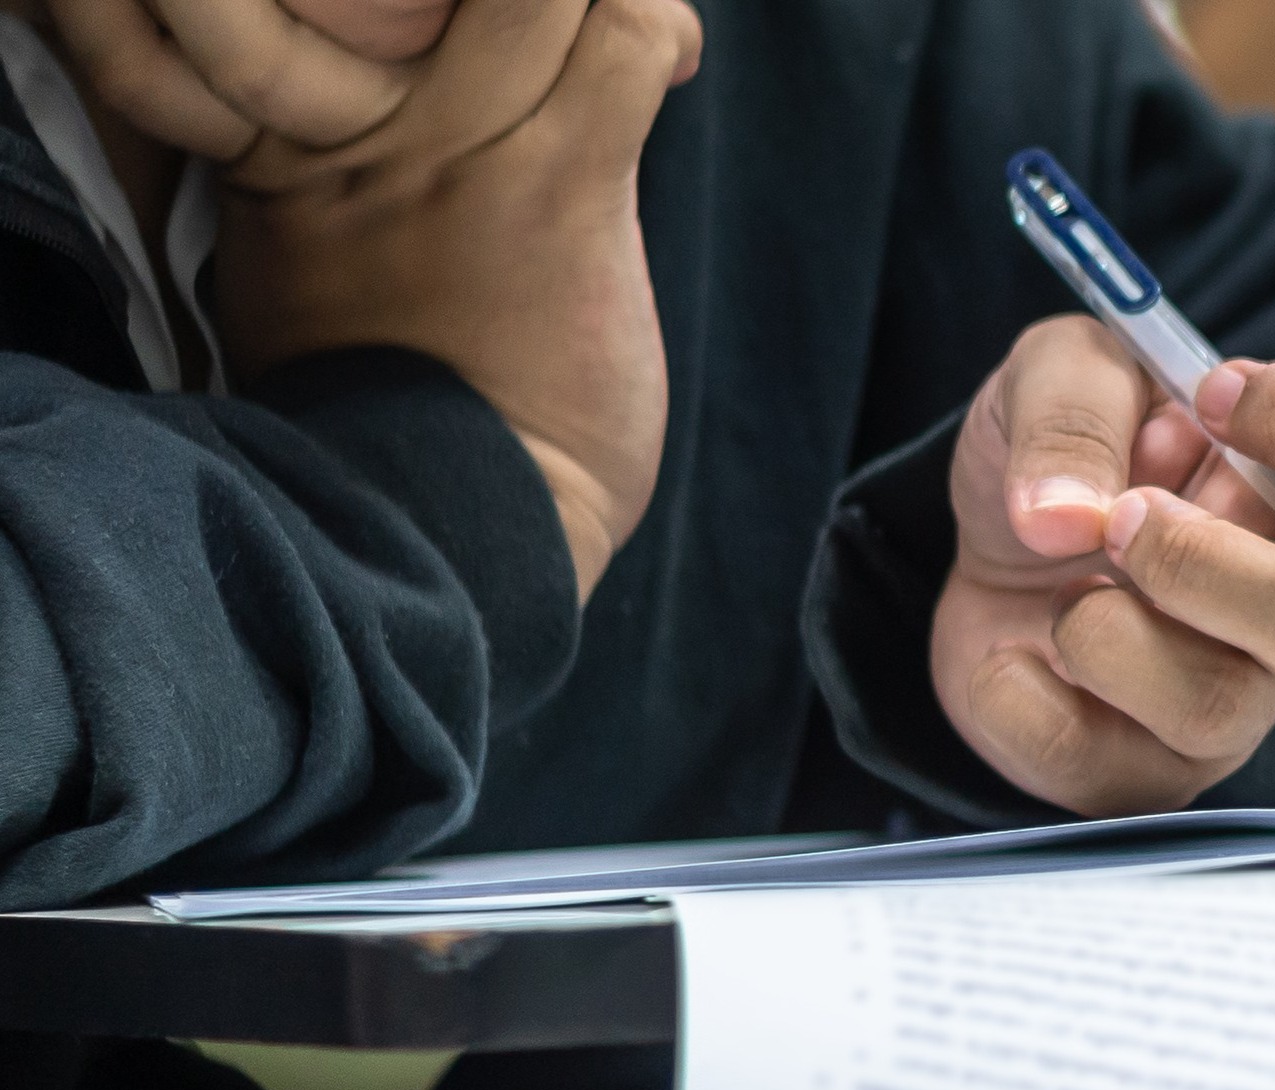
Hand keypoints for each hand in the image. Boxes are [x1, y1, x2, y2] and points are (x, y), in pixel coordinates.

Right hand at [52, 0, 703, 597]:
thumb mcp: (290, 260)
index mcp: (268, 131)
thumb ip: (320, 160)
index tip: (424, 10)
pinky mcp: (558, 186)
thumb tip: (374, 95)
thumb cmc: (377, 403)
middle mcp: (349, 112)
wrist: (438, 519)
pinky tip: (672, 59)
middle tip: (541, 10)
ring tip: (609, 20)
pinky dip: (662, 30)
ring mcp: (456, 142)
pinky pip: (625, 40)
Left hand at [933, 316, 1274, 816]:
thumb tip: (1060, 516)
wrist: (979, 554)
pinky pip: (1094, 761)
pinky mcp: (1149, 771)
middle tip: (1118, 519)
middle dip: (1197, 565)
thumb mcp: (1052, 374)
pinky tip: (1008, 656)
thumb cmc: (1066, 457)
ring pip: (1213, 704)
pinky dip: (1015, 698)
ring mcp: (1235, 698)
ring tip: (1058, 594)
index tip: (1211, 396)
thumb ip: (1067, 412)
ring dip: (1103, 635)